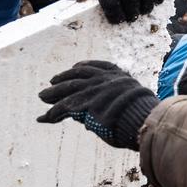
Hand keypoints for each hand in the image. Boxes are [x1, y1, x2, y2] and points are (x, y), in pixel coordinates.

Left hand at [37, 60, 156, 149]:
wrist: (145, 121)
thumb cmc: (144, 118)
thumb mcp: (133, 102)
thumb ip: (118, 100)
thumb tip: (106, 109)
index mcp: (119, 76)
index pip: (99, 66)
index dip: (85, 65)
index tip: (75, 66)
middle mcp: (105, 79)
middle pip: (78, 75)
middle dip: (64, 79)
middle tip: (51, 82)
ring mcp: (94, 90)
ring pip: (67, 89)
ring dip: (53, 94)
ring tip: (42, 96)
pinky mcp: (85, 104)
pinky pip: (63, 108)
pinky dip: (52, 114)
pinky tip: (44, 118)